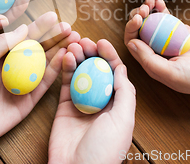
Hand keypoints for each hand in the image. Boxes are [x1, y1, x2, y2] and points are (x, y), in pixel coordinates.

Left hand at [0, 12, 80, 155]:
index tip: (54, 16)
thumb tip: (23, 28)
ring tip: (73, 39)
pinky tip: (64, 58)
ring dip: (60, 52)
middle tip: (69, 27)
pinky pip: (45, 84)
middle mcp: (15, 68)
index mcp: (1, 56)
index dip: (40, 27)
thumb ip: (1, 44)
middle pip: (39, 49)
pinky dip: (56, 71)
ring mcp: (23, 84)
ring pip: (46, 65)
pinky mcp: (29, 101)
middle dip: (54, 38)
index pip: (24, 38)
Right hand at [48, 38, 135, 163]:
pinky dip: (65, 67)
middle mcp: (100, 101)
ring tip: (74, 44)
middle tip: (85, 40)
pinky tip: (66, 56)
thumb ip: (125, 93)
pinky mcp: (64, 106)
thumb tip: (122, 68)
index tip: (102, 42)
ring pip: (80, 73)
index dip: (109, 56)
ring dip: (78, 56)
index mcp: (118, 105)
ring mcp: (81, 102)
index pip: (115, 73)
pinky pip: (65, 83)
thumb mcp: (123, 120)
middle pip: (96, 70)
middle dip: (92, 53)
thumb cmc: (105, 150)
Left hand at [124, 3, 189, 99]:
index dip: (131, 30)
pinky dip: (161, 8)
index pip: (133, 44)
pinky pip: (168, 18)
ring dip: (148, 10)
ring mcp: (171, 40)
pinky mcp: (183, 31)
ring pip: (152, 22)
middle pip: (141, 31)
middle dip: (138, 17)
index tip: (138, 18)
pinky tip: (158, 0)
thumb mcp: (173, 73)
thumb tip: (131, 44)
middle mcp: (159, 52)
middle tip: (144, 7)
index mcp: (152, 64)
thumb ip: (149, 60)